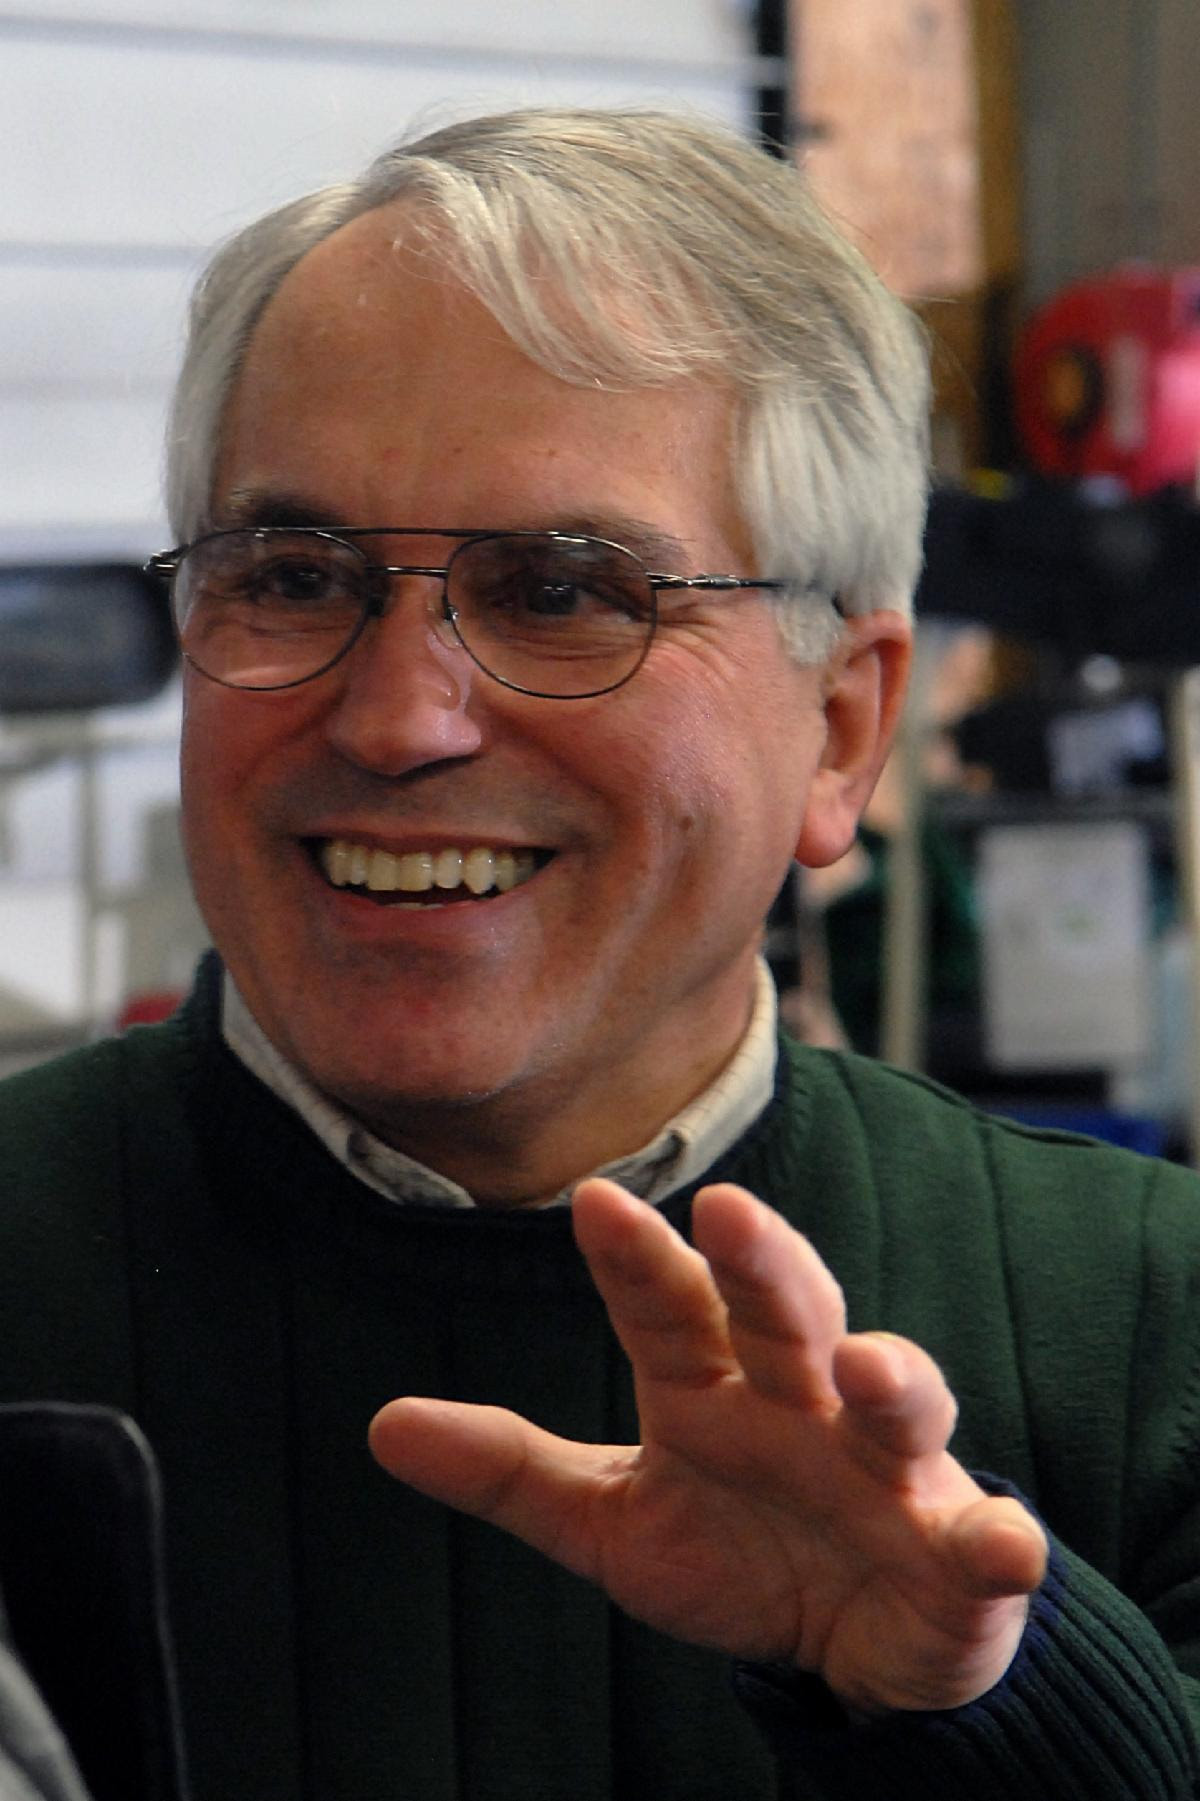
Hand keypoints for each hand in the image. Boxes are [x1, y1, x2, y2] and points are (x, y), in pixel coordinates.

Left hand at [368, 1178, 1047, 1714]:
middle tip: (727, 1212)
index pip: (671, 1309)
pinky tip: (1000, 1539)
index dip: (636, 1260)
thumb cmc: (734, 1553)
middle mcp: (806, 1403)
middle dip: (765, 1265)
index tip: (595, 1201)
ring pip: (898, 1403)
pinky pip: (988, 1541)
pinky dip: (1001, 1539)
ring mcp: (888, 1469)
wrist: (852, 1643)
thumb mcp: (612, 1521)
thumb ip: (510, 1471)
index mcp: (718, 1388)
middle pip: (788, 1315)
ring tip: (865, 1368)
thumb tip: (380, 1426)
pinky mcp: (958, 1551)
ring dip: (892, 1378)